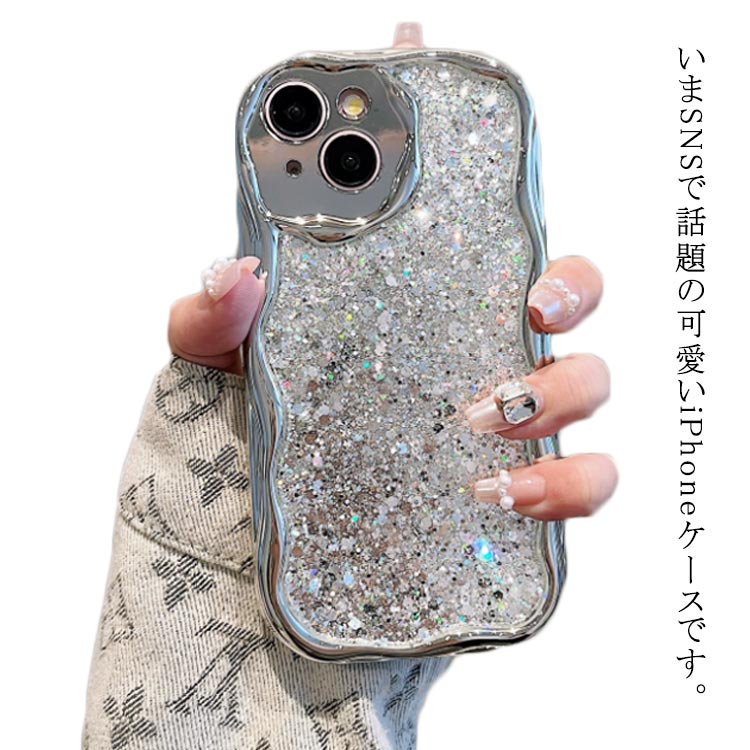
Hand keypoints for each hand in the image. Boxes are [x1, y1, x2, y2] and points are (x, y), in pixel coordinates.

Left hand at [168, 252, 615, 522]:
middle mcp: (479, 376)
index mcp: (432, 328)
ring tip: (486, 452)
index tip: (534, 295)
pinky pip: (572, 493)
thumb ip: (214, 318)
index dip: (560, 279)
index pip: (522, 280)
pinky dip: (562, 491)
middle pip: (572, 344)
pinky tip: (502, 496)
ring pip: (581, 411)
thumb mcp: (221, 370)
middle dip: (567, 357)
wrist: (246, 537)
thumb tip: (236, 273)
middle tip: (499, 380)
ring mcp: (497, 442)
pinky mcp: (502, 505)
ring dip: (558, 416)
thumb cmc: (248, 435)